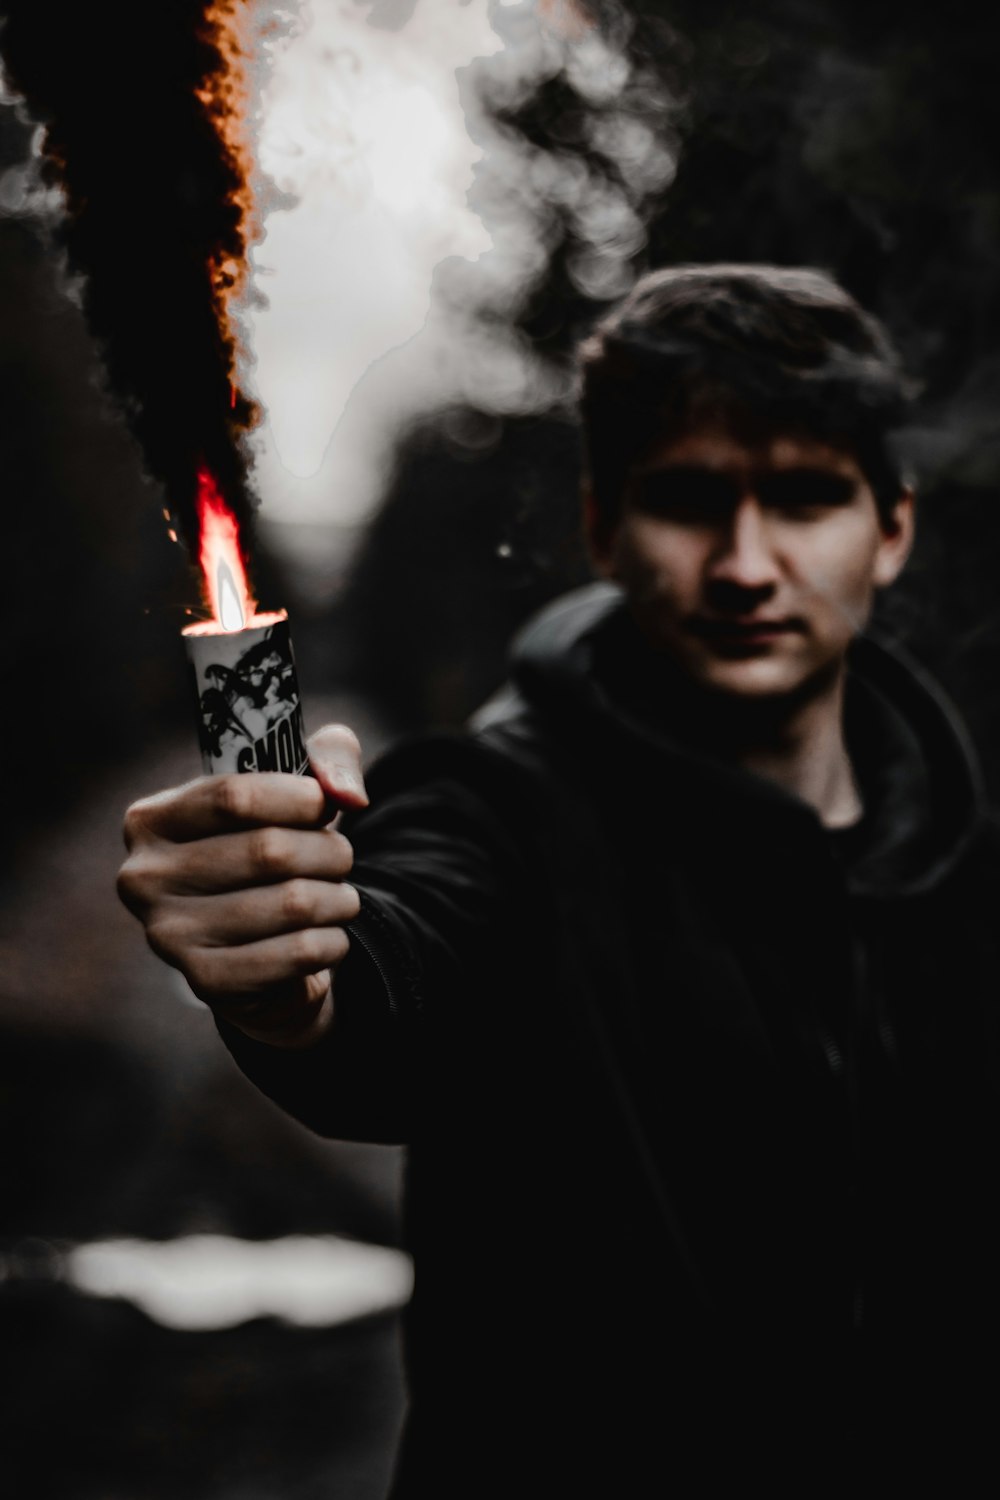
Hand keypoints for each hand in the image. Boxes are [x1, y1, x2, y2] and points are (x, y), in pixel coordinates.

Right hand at [117, 724, 368, 1048]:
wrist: (257, 951)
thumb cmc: (271, 854)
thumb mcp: (295, 791)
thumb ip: (329, 758)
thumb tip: (348, 794)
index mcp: (151, 820)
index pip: (233, 796)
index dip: (298, 797)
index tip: (326, 806)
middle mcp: (145, 878)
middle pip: (269, 851)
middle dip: (328, 851)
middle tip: (342, 858)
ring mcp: (169, 936)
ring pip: (292, 903)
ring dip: (338, 898)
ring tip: (340, 898)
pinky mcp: (207, 981)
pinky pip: (298, 953)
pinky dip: (332, 940)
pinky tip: (328, 935)